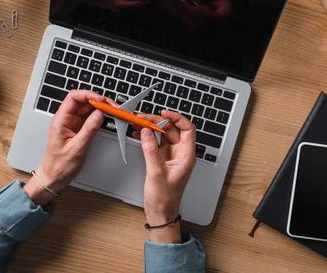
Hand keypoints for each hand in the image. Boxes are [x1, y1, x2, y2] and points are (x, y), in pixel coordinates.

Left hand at [24, 90, 105, 205]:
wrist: (53, 177)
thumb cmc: (59, 166)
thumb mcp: (76, 148)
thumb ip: (89, 129)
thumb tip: (99, 114)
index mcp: (60, 120)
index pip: (73, 98)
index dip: (88, 95)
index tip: (101, 100)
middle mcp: (66, 119)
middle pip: (83, 101)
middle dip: (98, 100)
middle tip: (112, 106)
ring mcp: (72, 123)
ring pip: (88, 108)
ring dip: (100, 107)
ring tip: (112, 111)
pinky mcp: (78, 128)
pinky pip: (89, 117)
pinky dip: (99, 115)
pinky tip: (106, 117)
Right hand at [132, 111, 196, 242]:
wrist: (160, 213)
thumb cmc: (164, 199)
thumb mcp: (156, 173)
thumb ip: (150, 150)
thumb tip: (147, 132)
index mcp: (186, 156)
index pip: (187, 129)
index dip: (177, 118)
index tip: (163, 113)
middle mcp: (181, 154)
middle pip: (172, 129)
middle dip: (158, 122)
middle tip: (143, 119)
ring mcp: (171, 156)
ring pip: (163, 135)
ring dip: (151, 128)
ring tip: (138, 124)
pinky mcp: (162, 159)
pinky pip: (156, 142)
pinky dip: (148, 137)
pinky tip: (139, 134)